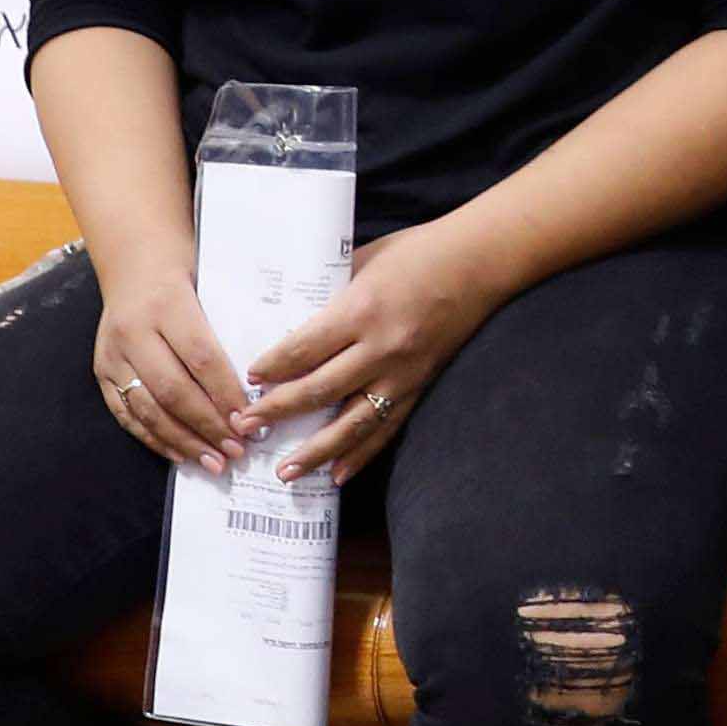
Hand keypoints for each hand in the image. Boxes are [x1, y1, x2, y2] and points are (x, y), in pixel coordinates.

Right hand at [93, 264, 252, 472]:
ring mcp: (112, 353)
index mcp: (167, 304)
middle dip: (208, 425)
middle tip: (237, 449)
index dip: (226, 394)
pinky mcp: (101, 371)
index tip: (250, 420)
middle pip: (173, 389)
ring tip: (214, 461)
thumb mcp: (211, 286)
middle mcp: (134, 331)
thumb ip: (229, 329)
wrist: (134, 260)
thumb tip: (262, 385)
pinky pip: (126, 413)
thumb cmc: (187, 272)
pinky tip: (181, 454)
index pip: (201, 357)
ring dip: (184, 440)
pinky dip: (154, 439)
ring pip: (147, 408)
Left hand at [237, 219, 494, 480]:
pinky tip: (337, 474)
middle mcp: (381, 347)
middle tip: (245, 426)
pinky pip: (387, 428)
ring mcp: (404, 372)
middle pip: (319, 390)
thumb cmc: (420, 251)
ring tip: (285, 472)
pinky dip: (362, 454)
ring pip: (351, 422)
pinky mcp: (421, 386)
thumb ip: (331, 290)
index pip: (304, 349)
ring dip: (315, 451)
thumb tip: (291, 314)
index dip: (272, 367)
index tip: (249, 380)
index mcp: (362, 309)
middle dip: (277, 411)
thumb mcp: (365, 260)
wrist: (481, 261)